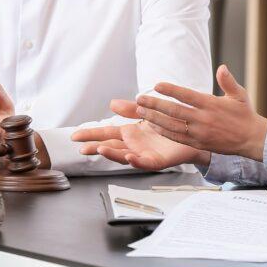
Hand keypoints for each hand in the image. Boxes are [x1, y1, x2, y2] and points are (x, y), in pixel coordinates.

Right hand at [71, 99, 209, 170]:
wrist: (192, 133)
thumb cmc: (168, 124)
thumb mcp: (146, 113)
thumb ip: (130, 109)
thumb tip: (111, 103)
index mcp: (129, 134)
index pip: (105, 133)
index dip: (91, 135)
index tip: (74, 136)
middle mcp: (133, 145)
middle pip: (111, 146)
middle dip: (96, 147)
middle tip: (82, 148)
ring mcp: (144, 154)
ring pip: (124, 156)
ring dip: (113, 154)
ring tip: (101, 149)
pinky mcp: (158, 160)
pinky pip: (145, 163)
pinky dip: (136, 161)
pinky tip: (129, 157)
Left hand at [136, 65, 266, 160]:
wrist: (252, 139)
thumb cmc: (244, 114)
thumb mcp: (239, 94)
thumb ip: (228, 81)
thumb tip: (222, 67)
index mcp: (211, 104)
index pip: (187, 96)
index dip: (171, 90)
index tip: (157, 85)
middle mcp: (204, 119)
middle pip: (174, 111)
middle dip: (155, 105)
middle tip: (140, 99)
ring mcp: (200, 133)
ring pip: (172, 126)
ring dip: (155, 119)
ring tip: (141, 111)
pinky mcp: (198, 144)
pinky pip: (177, 138)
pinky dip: (163, 132)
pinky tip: (153, 126)